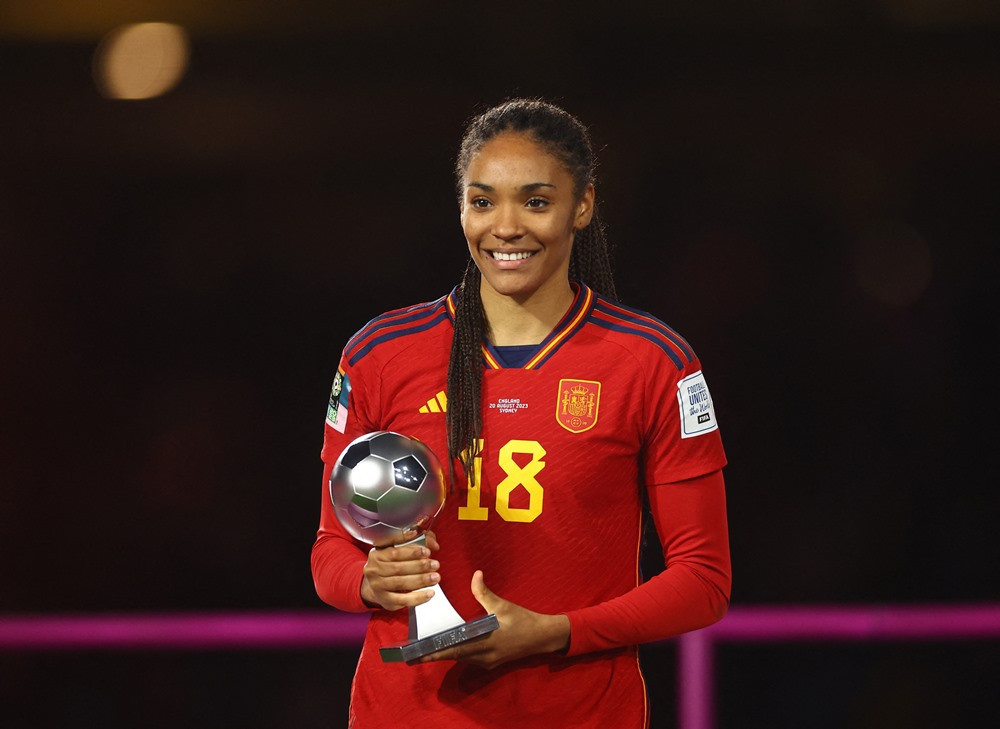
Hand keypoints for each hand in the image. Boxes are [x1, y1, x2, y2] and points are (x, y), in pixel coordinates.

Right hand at [360, 530, 440, 610]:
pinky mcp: (385, 600)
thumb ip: (416, 543)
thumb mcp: (398, 550)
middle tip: (435, 564)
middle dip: (420, 566)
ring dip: (421, 580)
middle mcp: (374, 570)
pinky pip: (403, 599)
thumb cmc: (390, 565)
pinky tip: (429, 593)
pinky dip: (418, 597)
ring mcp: (378, 586)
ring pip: (401, 582)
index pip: (394, 552)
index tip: (427, 551)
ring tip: (435, 577)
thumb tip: (433, 544)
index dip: (412, 551)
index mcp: (377, 554)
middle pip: (399, 568)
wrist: (376, 586)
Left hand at [416, 570, 569, 669]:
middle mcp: (483, 656)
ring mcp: (487, 662)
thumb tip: (475, 574)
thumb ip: (485, 593)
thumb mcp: (503, 605)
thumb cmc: (523, 621)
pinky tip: (451, 645)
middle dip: (435, 654)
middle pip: (454, 656)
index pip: (454, 649)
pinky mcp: (491, 662)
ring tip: (428, 648)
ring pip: (461, 658)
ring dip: (446, 653)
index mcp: (485, 642)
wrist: (542, 637)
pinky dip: (459, 652)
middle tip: (415, 653)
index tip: (417, 653)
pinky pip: (470, 659)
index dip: (435, 651)